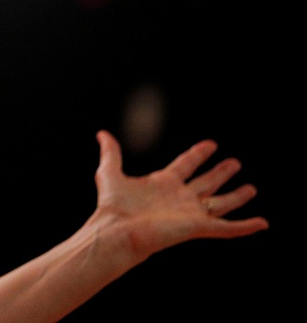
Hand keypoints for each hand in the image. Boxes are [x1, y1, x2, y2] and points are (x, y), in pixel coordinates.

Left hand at [93, 130, 267, 260]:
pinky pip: (227, 227)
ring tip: (252, 188)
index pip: (186, 164)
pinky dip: (246, 226)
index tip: (211, 144)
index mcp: (163, 183)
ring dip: (236, 196)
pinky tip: (262, 223)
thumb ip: (111, 153)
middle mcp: (180, 197)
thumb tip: (102, 133)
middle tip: (235, 163)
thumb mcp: (110, 173)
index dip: (198, 154)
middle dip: (221, 173)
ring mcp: (190, 213)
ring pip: (220, 203)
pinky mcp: (198, 228)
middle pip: (206, 182)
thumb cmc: (112, 206)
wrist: (117, 230)